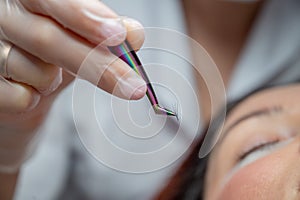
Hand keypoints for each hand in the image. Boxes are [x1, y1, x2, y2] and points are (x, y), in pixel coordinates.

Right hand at [0, 0, 145, 172]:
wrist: (14, 91)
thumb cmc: (47, 59)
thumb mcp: (77, 42)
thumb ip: (101, 36)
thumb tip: (135, 33)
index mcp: (28, 0)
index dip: (84, 16)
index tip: (117, 36)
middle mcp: (1, 18)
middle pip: (49, 39)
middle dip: (97, 64)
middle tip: (133, 86)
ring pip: (38, 72)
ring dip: (55, 82)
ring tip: (46, 76)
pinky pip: (21, 98)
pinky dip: (36, 100)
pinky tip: (28, 91)